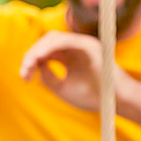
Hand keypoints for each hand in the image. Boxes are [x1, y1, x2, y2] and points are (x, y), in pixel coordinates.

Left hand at [19, 31, 134, 112]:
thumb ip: (48, 77)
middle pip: (46, 42)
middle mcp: (75, 47)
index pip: (45, 51)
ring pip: (53, 39)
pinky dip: (50, 48)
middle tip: (24, 73)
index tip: (25, 78)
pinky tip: (40, 58)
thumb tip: (37, 66)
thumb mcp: (63, 89)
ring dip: (38, 50)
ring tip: (29, 65)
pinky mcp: (88, 45)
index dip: (31, 61)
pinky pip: (65, 41)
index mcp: (69, 56)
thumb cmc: (93, 96)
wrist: (116, 102)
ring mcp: (82, 44)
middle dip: (31, 56)